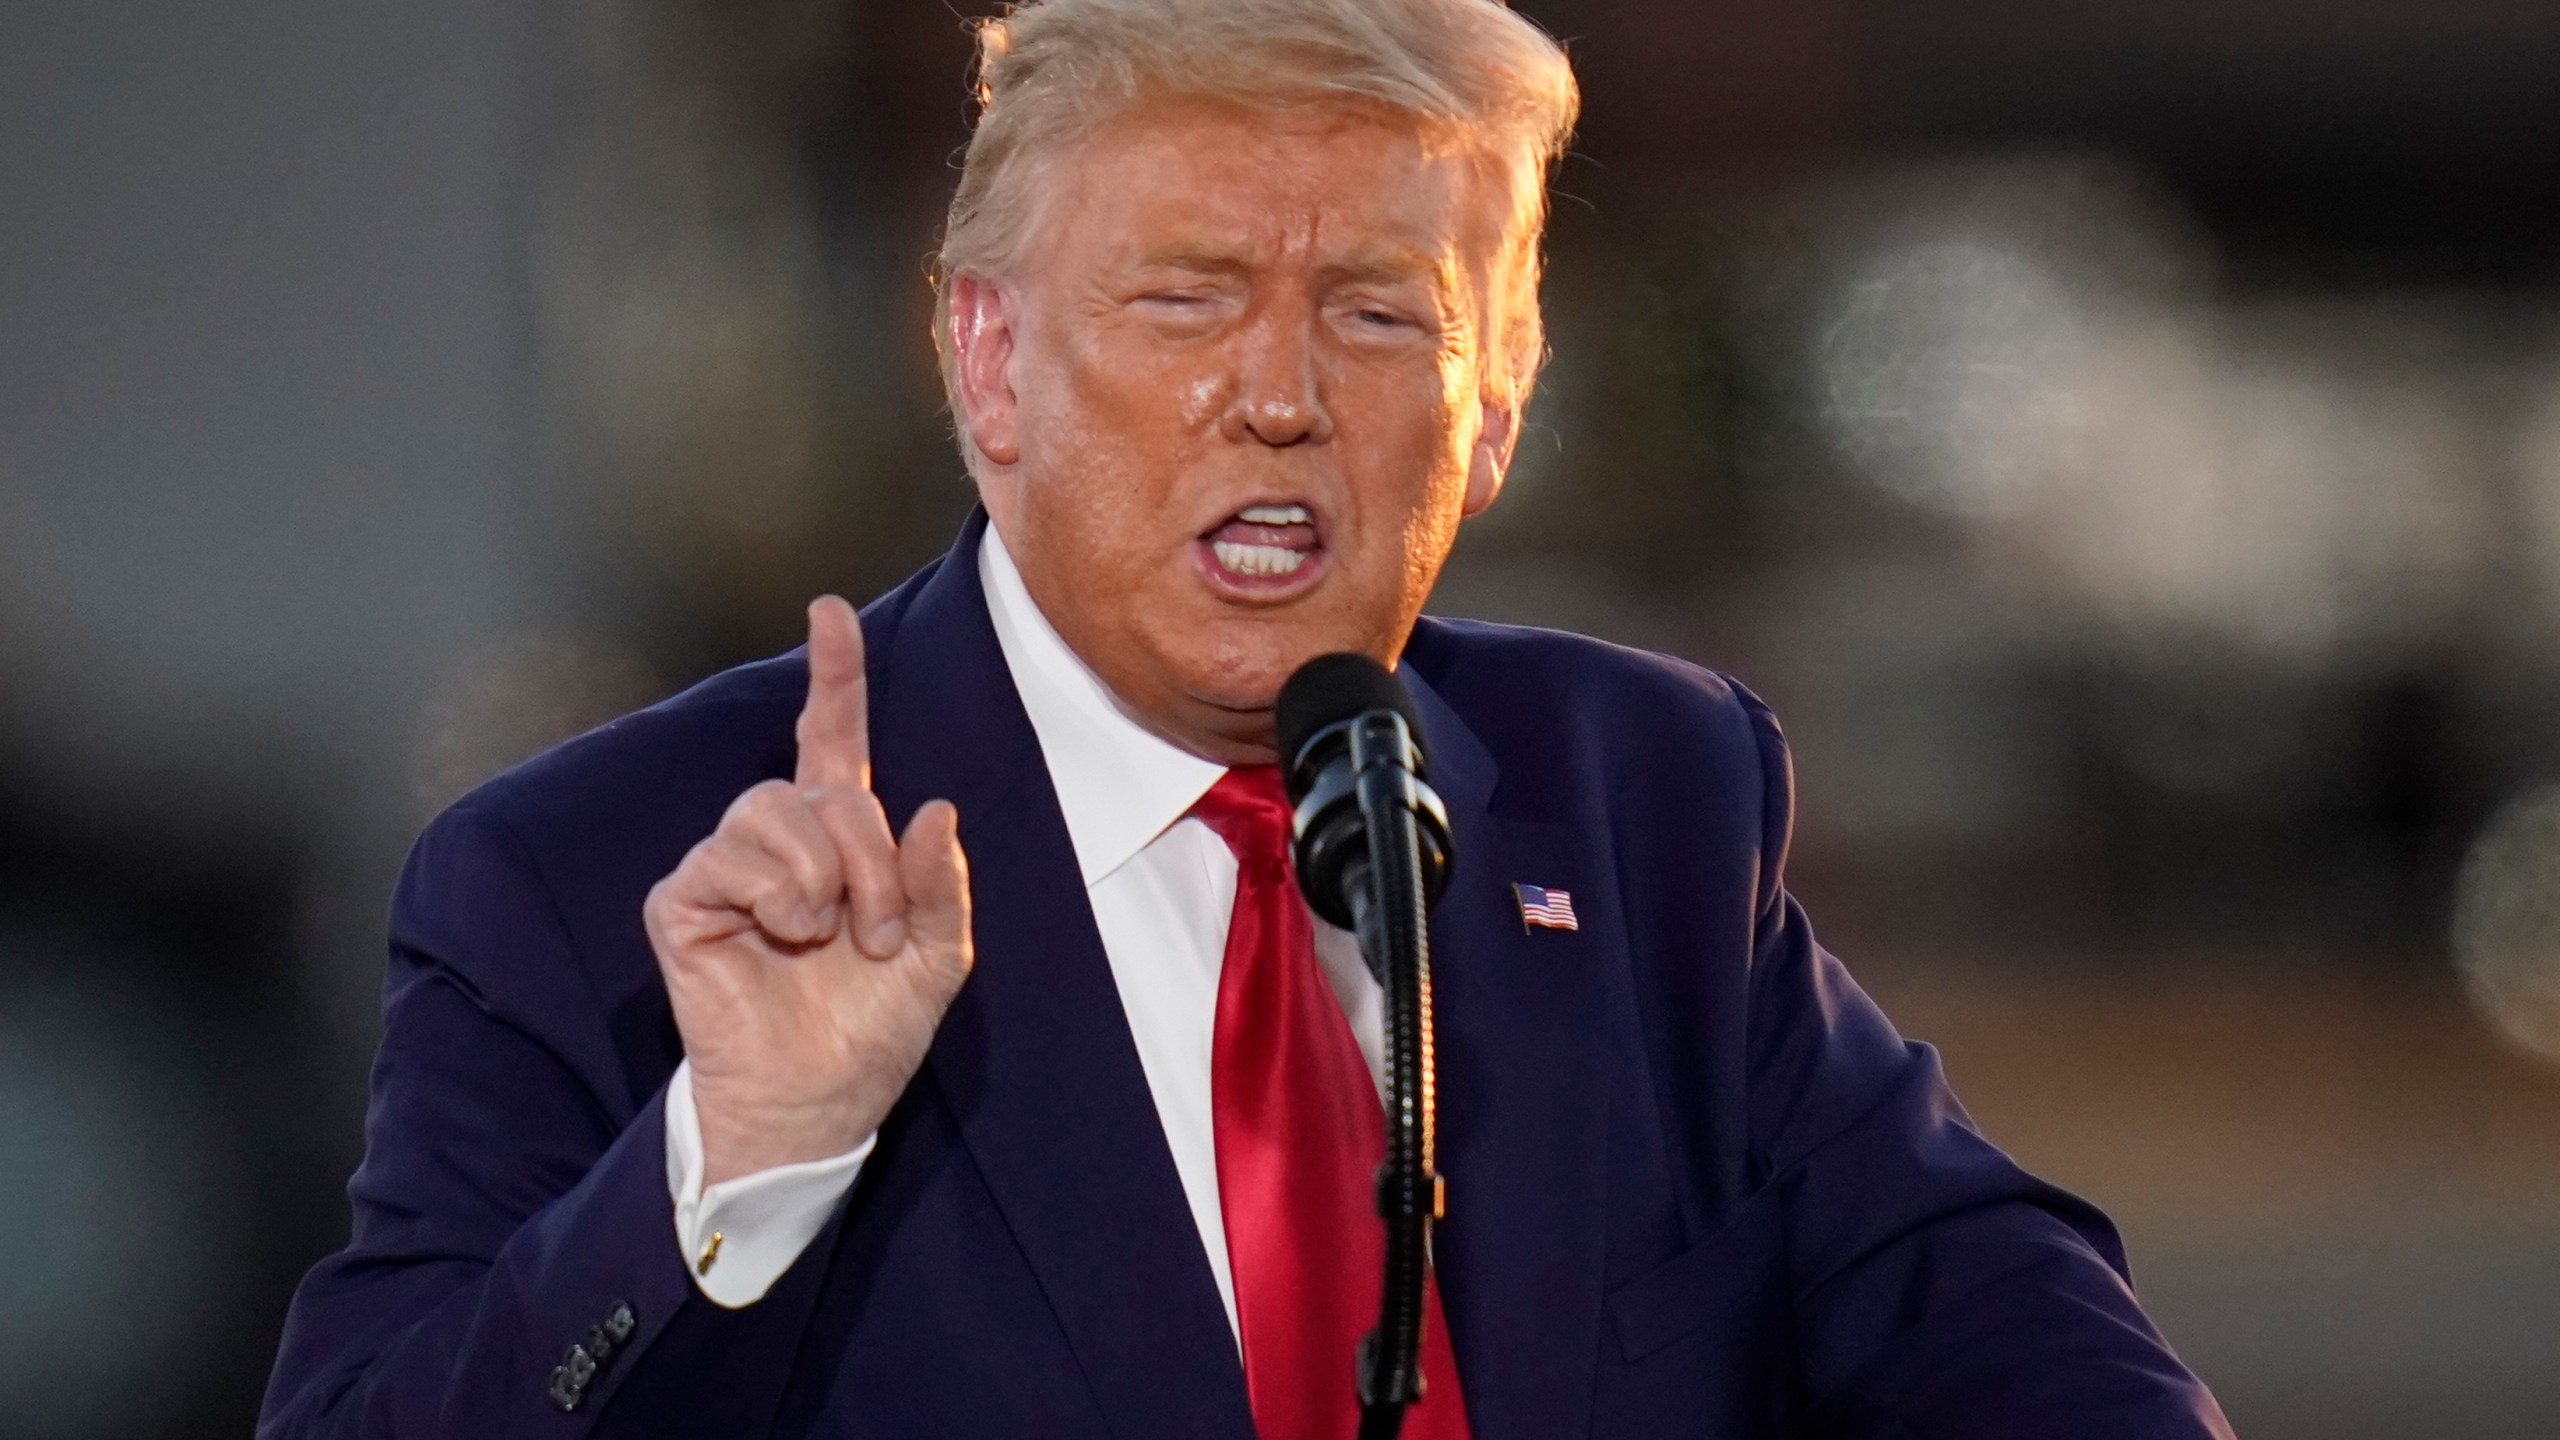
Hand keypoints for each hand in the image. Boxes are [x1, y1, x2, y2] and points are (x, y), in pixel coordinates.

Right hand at [644, 596, 972, 1185]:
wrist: (819, 1102)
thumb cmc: (872, 1031)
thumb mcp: (939, 957)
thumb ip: (943, 885)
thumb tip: (936, 809)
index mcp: (842, 841)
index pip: (832, 739)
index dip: (833, 676)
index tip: (829, 613)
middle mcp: (781, 841)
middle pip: (826, 788)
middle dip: (871, 857)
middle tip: (878, 930)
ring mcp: (728, 867)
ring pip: (774, 811)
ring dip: (825, 876)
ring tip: (828, 936)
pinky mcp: (685, 901)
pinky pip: (725, 856)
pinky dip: (773, 893)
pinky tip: (783, 935)